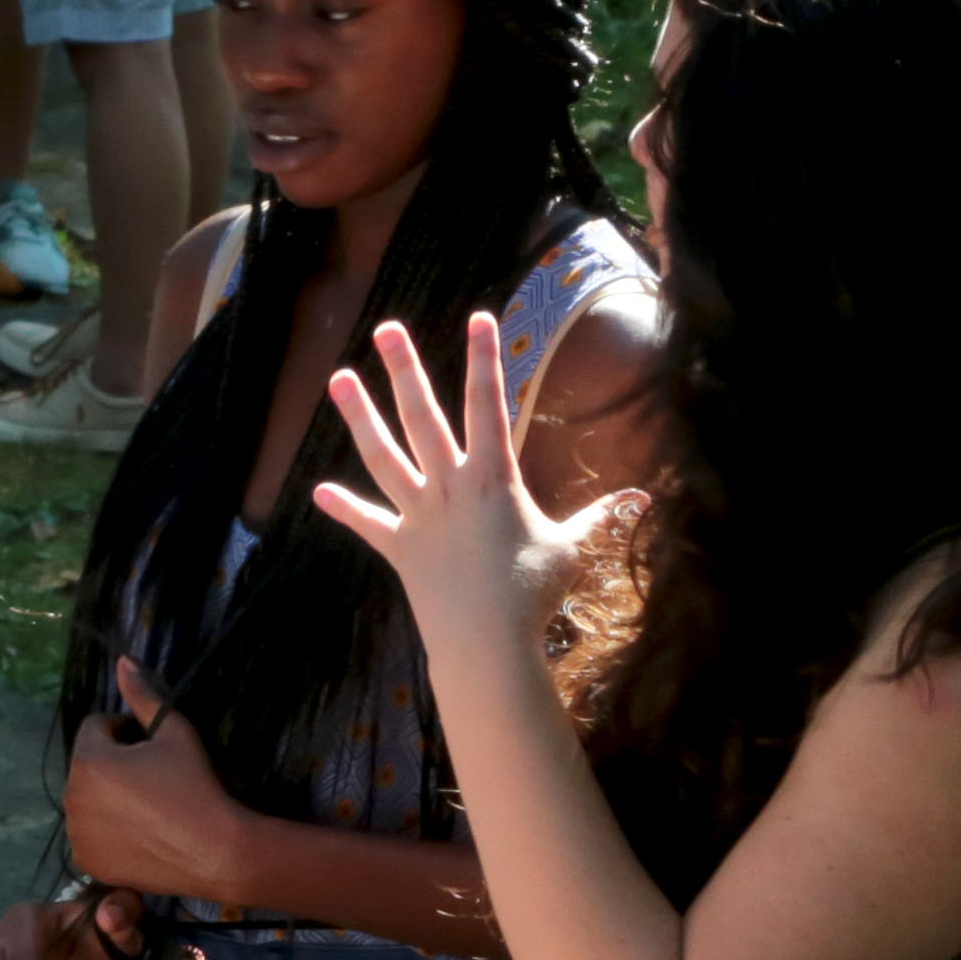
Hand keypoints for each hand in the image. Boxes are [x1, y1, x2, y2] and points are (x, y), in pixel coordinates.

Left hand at [55, 658, 255, 913]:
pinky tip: (139, 833)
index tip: (151, 746)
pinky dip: (107, 831)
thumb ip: (143, 696)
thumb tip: (123, 660)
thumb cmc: (195, 785)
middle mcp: (71, 796)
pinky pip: (90, 834)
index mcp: (88, 760)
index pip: (95, 727)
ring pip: (87, 800)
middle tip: (153, 778)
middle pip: (88, 765)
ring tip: (147, 807)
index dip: (124, 730)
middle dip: (113, 764)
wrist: (214, 851)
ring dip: (107, 797)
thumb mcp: (174, 732)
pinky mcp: (86, 861)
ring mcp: (75, 833)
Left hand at [310, 313, 643, 665]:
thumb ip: (598, 517)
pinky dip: (345, 509)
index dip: (485, 359)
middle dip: (406, 369)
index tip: (480, 318)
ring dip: (360, 416)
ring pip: (383, 454)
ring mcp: (418, 515)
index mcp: (494, 477)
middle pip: (423, 416)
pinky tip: (318, 492)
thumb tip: (642, 499)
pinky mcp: (399, 547)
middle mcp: (450, 485)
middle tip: (387, 328)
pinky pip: (367, 524)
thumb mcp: (572, 547)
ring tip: (338, 379)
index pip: (490, 404)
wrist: (486, 641)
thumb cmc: (533, 592)